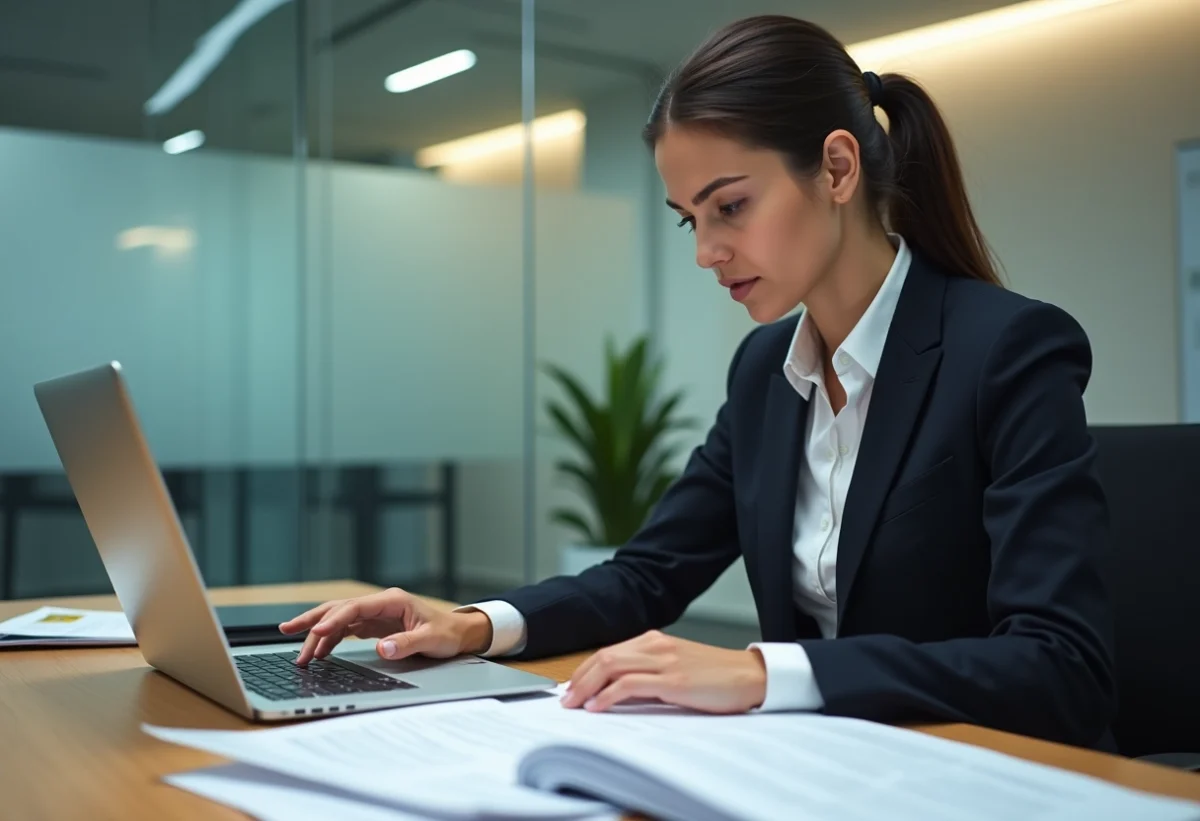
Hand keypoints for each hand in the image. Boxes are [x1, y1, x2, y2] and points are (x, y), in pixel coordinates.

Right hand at [278, 587, 492, 665]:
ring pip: (338, 620)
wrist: (458, 633)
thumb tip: (383, 648)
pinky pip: (345, 631)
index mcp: (391, 601)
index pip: (354, 608)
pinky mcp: (373, 626)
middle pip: (339, 609)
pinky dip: (330, 641)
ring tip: (300, 654)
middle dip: (312, 620)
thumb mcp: (431, 639)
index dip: (333, 619)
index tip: (315, 632)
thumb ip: (407, 643)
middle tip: (287, 630)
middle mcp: (379, 605)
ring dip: (318, 635)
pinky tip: (318, 654)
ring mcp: (374, 615)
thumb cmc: (447, 633)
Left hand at [560, 630, 766, 713]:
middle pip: (604, 657)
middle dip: (579, 679)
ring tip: (574, 705)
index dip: (584, 670)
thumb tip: (616, 691)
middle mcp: (656, 645)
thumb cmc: (715, 676)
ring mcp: (664, 661)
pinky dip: (608, 695)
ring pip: (611, 667)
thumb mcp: (676, 668)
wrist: (749, 676)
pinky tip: (597, 707)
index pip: (608, 652)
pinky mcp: (673, 680)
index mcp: (655, 640)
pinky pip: (630, 684)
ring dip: (586, 687)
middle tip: (565, 700)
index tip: (571, 687)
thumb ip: (648, 673)